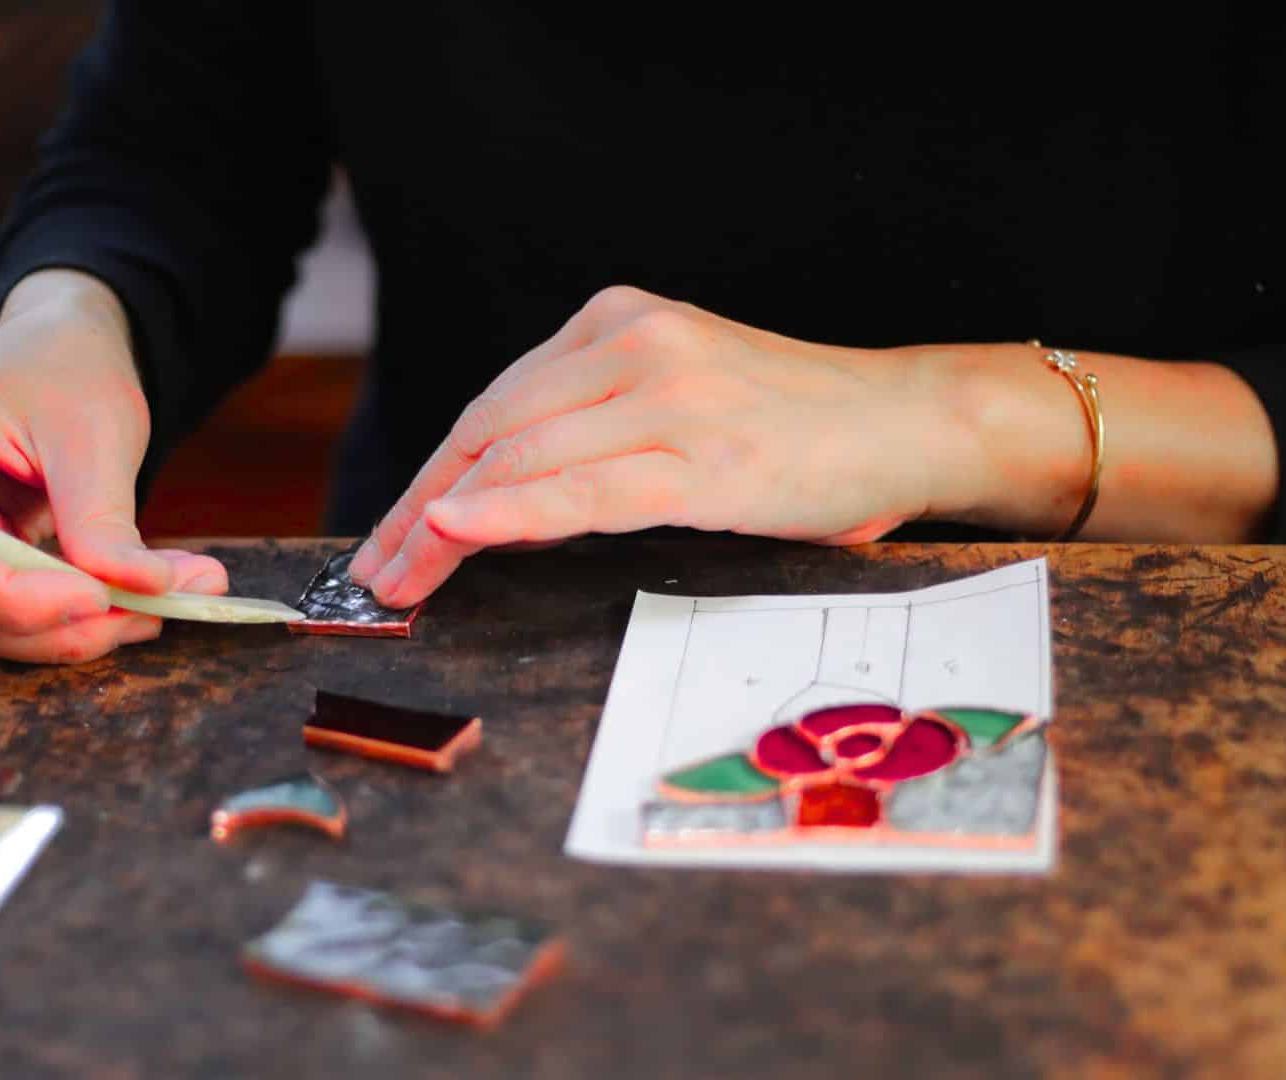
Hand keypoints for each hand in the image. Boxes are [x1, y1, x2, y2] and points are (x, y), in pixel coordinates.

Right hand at [0, 270, 228, 662]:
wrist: (55, 356)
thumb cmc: (67, 372)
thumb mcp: (97, 434)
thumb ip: (106, 520)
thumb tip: (149, 591)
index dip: (16, 596)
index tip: (101, 599)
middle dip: (57, 621)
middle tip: (156, 612)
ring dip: (67, 631)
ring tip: (157, 606)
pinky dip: (61, 621)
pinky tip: (125, 603)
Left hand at [348, 286, 967, 606]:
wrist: (913, 421)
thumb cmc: (800, 427)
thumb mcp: (682, 395)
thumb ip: (599, 423)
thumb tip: (498, 496)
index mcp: (619, 321)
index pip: (496, 404)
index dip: (430, 476)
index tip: (390, 536)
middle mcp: (636, 343)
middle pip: (492, 429)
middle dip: (419, 510)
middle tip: (372, 576)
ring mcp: (671, 396)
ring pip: (523, 457)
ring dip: (445, 527)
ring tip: (399, 583)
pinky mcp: (705, 457)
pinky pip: (585, 487)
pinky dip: (511, 511)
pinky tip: (457, 533)